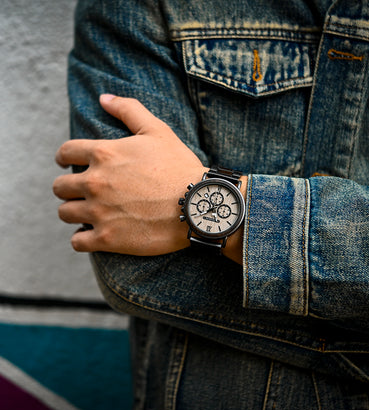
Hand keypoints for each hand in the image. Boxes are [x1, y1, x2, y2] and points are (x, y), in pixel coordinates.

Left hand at [53, 94, 205, 255]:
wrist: (198, 204)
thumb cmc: (180, 166)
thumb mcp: (158, 130)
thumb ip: (128, 109)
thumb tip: (103, 98)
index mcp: (103, 154)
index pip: (65, 153)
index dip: (64, 158)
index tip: (68, 164)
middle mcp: (95, 182)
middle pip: (60, 187)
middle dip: (69, 188)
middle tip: (84, 192)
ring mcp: (99, 213)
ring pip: (65, 213)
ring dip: (74, 212)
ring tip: (88, 213)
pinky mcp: (107, 239)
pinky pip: (77, 242)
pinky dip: (81, 239)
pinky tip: (92, 235)